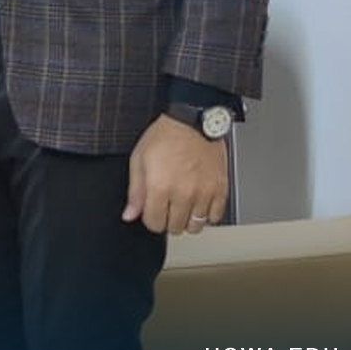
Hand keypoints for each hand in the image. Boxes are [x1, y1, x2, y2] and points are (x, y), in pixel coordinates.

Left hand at [123, 114, 229, 233]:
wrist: (193, 122)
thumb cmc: (166, 136)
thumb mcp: (139, 159)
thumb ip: (135, 191)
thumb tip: (130, 214)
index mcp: (160, 186)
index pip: (154, 223)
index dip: (150, 218)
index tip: (151, 211)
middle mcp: (183, 193)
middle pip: (175, 228)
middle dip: (168, 220)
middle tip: (167, 206)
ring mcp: (204, 193)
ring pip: (196, 226)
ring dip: (187, 220)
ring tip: (183, 205)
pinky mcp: (220, 189)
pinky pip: (215, 217)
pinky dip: (207, 215)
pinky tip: (199, 203)